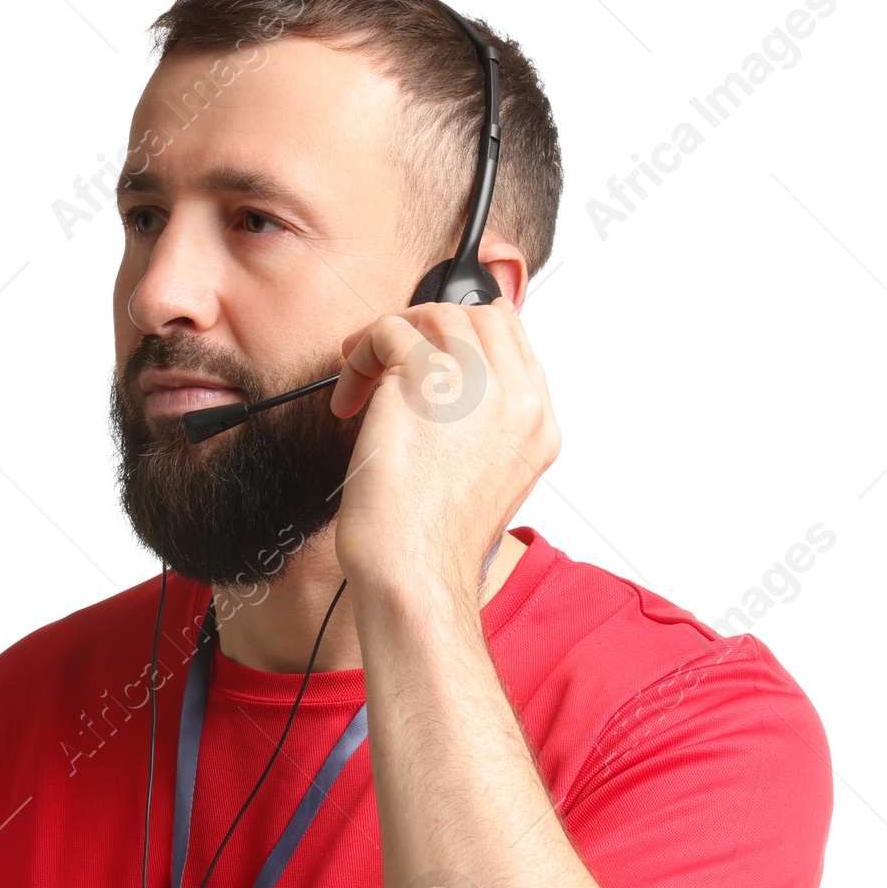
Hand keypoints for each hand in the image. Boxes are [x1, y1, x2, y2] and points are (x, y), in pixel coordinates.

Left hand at [328, 298, 558, 606]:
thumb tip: (442, 401)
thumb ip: (480, 432)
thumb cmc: (432, 544)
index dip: (465, 336)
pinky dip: (359, 355)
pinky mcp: (426, 379)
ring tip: (362, 373)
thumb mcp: (481, 483)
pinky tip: (348, 397)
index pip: (514, 343)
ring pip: (436, 315)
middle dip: (427, 327)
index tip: (429, 346)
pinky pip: (388, 331)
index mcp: (538, 426)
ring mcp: (478, 385)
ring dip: (390, 337)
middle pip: (479, 317)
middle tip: (388, 357)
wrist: (415, 572)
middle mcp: (518, 400)